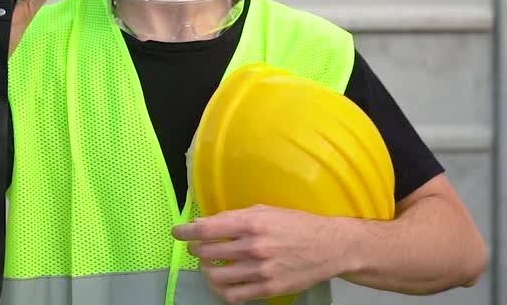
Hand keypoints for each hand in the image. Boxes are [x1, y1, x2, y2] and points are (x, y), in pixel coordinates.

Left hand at [171, 204, 344, 303]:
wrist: (330, 247)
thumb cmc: (297, 225)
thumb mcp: (266, 211)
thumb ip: (235, 217)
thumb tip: (204, 223)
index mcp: (253, 222)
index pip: (208, 228)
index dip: (186, 231)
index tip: (177, 232)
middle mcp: (254, 246)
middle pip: (207, 252)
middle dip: (196, 249)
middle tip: (197, 247)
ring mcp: (260, 270)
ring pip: (215, 276)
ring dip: (206, 269)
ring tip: (209, 264)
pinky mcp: (267, 288)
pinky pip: (233, 295)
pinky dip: (221, 289)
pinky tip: (223, 281)